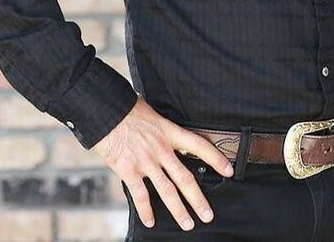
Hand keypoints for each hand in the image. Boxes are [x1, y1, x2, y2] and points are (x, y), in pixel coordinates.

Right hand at [92, 97, 234, 230]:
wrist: (105, 110)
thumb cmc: (127, 108)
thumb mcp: (153, 113)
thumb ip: (163, 128)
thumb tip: (169, 134)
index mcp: (169, 132)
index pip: (199, 145)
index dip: (216, 158)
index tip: (229, 170)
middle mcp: (161, 149)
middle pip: (185, 178)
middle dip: (198, 200)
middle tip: (208, 215)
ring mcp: (146, 161)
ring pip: (167, 191)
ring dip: (179, 210)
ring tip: (188, 224)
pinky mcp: (128, 169)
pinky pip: (141, 195)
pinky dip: (146, 210)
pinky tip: (151, 221)